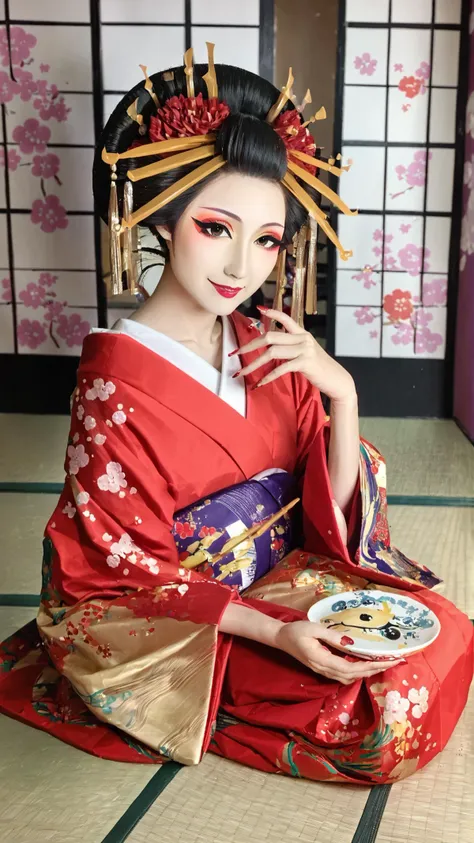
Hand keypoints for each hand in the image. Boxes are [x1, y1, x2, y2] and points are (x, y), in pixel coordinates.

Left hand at [232, 307, 355, 401]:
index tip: (259, 310)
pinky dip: (268, 377)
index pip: (286, 318)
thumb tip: (271, 349)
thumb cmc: (319, 369)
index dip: (272, 313)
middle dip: (249, 345)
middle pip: (270, 336)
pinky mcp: (305, 363)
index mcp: (302, 334)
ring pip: (272, 352)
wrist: (337, 380)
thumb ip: (291, 348)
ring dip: (253, 364)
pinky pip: (281, 368)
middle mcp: (303, 338)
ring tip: (242, 373)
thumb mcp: (306, 353)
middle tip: (235, 353)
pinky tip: (260, 384)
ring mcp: (304, 349)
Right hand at [274, 620, 403, 684]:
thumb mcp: (314, 628)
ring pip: (350, 678)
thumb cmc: (296, 630)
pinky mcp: (324, 669)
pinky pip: (344, 675)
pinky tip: (365, 664)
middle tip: (394, 662)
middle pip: (354, 676)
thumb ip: (332, 637)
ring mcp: (324, 671)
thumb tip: (352, 643)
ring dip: (367, 673)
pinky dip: (358, 672)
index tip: (389, 661)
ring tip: (383, 663)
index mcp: (323, 660)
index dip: (372, 667)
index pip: (352, 669)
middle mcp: (325, 670)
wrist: (281, 638)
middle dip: (376, 670)